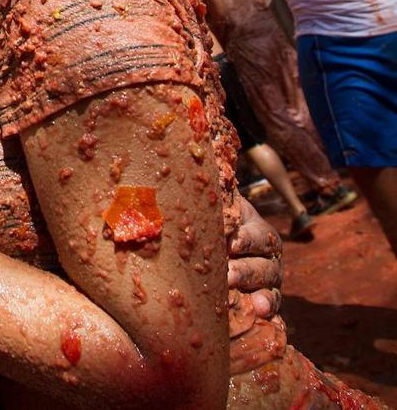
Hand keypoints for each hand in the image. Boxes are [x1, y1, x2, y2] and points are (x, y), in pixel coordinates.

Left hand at [226, 195, 282, 328]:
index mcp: (258, 230)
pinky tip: (261, 313)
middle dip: (246, 270)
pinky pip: (273, 304)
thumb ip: (218, 196)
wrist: (222, 238)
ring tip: (253, 303)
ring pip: (269, 285)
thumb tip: (205, 165)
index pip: (257, 235)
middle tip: (228, 276)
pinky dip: (268, 308)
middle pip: (263, 263)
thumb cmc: (216, 219)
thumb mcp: (220, 206)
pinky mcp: (267, 296)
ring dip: (260, 293)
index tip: (232, 244)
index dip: (246, 239)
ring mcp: (269, 277)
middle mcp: (267, 254)